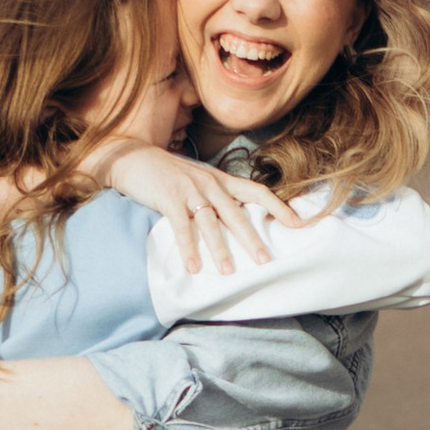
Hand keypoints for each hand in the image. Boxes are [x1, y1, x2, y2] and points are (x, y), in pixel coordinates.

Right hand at [92, 140, 306, 272]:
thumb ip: (216, 197)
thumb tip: (236, 221)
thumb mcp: (198, 180)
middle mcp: (209, 183)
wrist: (132, 157)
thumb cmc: (168, 173)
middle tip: (265, 260)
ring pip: (210, 222)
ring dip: (220, 249)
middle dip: (251, 238)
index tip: (297, 223)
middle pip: (236, 213)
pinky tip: (193, 266)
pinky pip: (181, 226)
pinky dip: (188, 248)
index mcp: (220, 179)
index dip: (277, 207)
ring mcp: (189, 190)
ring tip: (229, 272)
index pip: (257, 191)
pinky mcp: (168, 198)